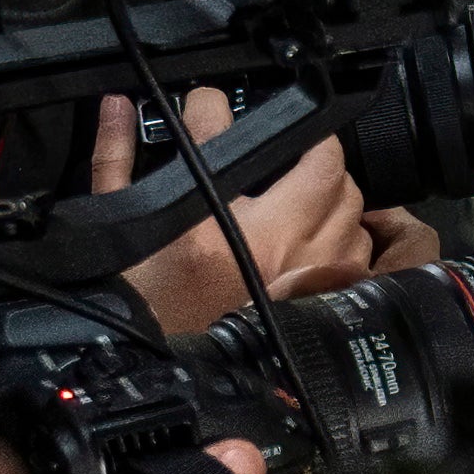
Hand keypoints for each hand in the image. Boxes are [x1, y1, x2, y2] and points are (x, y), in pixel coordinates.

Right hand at [100, 93, 378, 332]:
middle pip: (323, 166)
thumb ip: (116, 158)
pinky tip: (319, 225)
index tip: (207, 106)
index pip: (220, 136)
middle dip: (307, 141)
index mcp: (207, 232)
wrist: (166, 368)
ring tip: (304, 181)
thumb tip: (119, 108)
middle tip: (287, 138)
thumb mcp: (117, 223)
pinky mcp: (320, 294)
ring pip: (351, 204)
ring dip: (332, 185)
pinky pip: (358, 246)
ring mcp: (302, 273)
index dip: (211, 107)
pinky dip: (346, 229)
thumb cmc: (143, 300)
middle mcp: (265, 248)